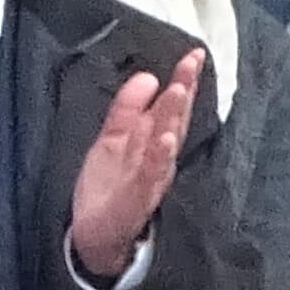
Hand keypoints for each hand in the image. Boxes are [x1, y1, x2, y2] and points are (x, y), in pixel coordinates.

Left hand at [64, 57, 202, 282]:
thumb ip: (127, 109)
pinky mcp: (137, 198)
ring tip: (179, 90)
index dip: (184, 80)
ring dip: (174, 117)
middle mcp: (158, 157)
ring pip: (166, 143)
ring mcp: (150, 178)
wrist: (95, 236)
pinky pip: (151, 175)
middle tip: (192, 62)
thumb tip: (149, 76)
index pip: (172, 105)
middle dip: (184, 89)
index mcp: (152, 140)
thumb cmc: (109, 186)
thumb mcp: (113, 139)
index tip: (194, 53)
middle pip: (174, 118)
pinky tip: (166, 139)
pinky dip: (159, 157)